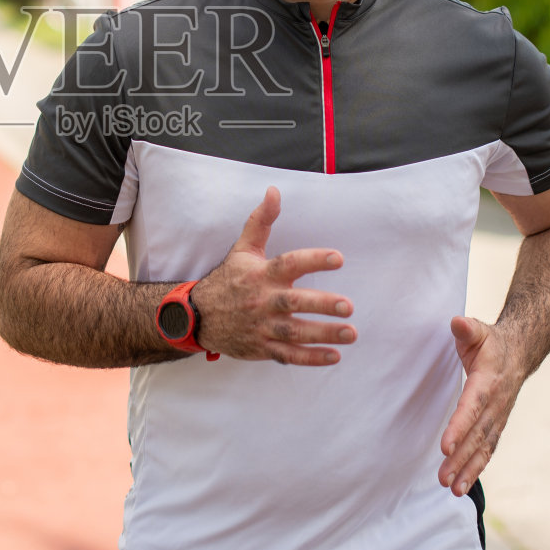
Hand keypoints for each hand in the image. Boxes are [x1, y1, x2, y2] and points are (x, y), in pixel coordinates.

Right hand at [190, 186, 355, 365]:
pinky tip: (335, 356)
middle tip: (349, 306)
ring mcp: (262, 327)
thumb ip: (262, 221)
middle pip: (294, 303)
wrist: (198, 316)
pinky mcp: (262, 348)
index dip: (313, 260)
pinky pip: (288, 355)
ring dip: (323, 334)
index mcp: (261, 274)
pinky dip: (311, 358)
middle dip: (322, 305)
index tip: (339, 258)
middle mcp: (262, 301)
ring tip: (351, 333)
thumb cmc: (228, 279)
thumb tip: (274, 191)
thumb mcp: (243, 249)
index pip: (289, 264)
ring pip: (294, 332)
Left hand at [438, 316, 526, 496]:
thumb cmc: (491, 342)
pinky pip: (488, 449)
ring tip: (452, 489)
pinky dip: (476, 467)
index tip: (445, 446)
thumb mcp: (479, 330)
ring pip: (483, 447)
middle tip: (443, 478)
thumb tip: (457, 322)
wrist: (520, 352)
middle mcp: (496, 404)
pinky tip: (462, 484)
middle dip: (460, 458)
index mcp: (488, 381)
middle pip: (477, 434)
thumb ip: (467, 329)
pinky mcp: (496, 425)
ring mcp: (499, 417)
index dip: (459, 427)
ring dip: (468, 469)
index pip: (472, 407)